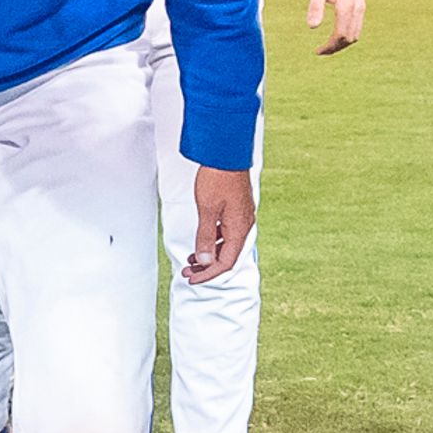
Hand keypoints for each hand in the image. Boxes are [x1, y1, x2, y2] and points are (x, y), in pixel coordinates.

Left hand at [184, 162, 255, 283]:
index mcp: (239, 229)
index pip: (226, 262)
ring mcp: (242, 217)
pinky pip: (227, 233)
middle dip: (207, 267)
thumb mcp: (207, 210)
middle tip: (189, 271)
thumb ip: (206, 237)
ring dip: (210, 254)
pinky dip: (214, 241)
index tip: (193, 278)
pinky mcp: (237, 209)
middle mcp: (244, 226)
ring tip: (192, 258)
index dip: (208, 274)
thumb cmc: (218, 177)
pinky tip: (203, 240)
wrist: (226, 154)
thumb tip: (205, 260)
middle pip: (228, 256)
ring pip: (227, 245)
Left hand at [306, 0, 366, 54]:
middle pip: (349, 38)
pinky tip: (334, 35)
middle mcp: (357, 8)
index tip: (317, 51)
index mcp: (347, 5)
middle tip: (319, 51)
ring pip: (355, 34)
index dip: (329, 46)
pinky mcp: (360, 6)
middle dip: (335, 47)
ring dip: (341, 43)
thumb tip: (312, 27)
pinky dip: (346, 35)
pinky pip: (356, 27)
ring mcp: (360, 7)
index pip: (340, 34)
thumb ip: (315, 7)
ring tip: (326, 46)